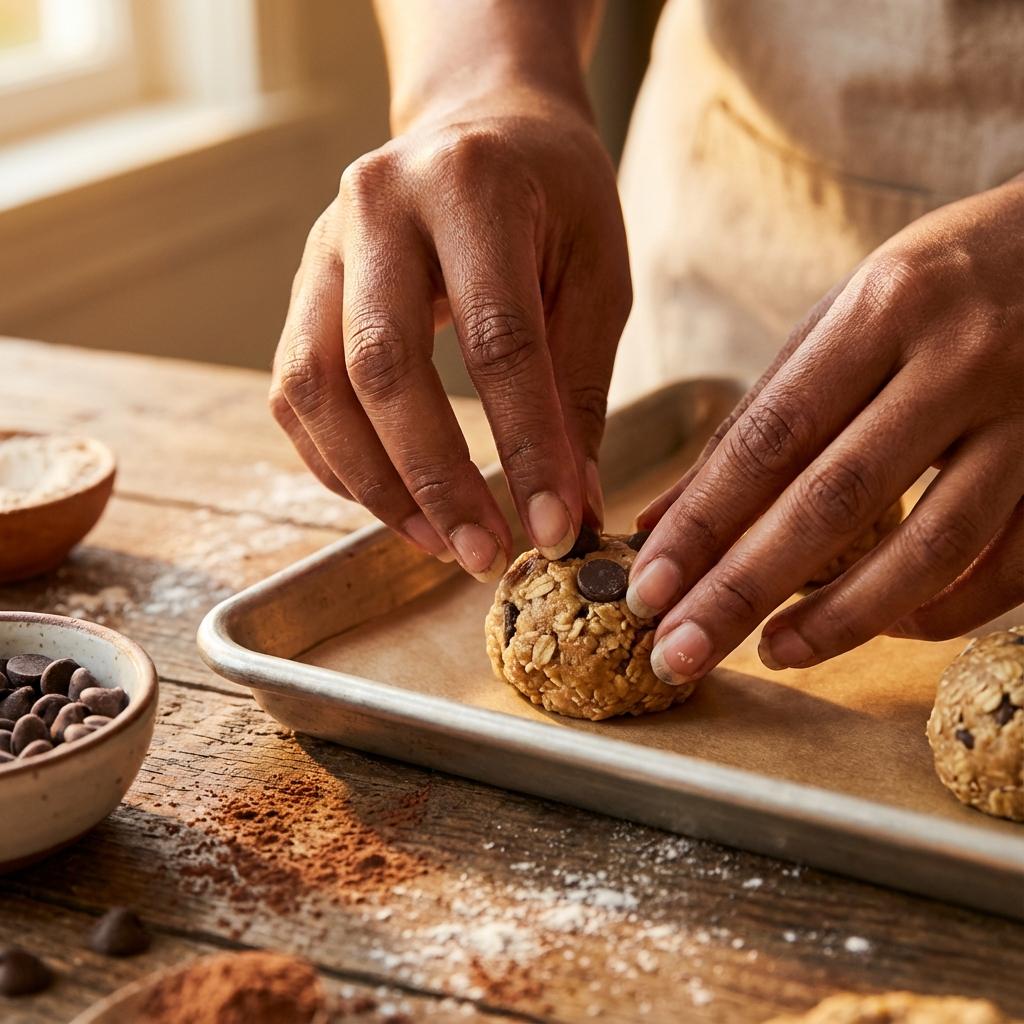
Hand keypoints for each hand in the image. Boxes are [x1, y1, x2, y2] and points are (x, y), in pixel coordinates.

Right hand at [270, 95, 629, 580]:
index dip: (525, 446)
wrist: (481, 124)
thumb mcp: (595, 275)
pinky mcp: (301, 289)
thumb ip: (576, 390)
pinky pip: (293, 392)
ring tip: (438, 542)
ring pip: (315, 386)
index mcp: (470, 188)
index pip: (497, 340)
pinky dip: (338, 461)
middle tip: (483, 554)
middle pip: (382, 367)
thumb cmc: (553, 199)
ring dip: (375, 483)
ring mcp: (323, 247)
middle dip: (434, 479)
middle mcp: (377, 208)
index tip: (551, 527)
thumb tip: (569, 508)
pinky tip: (391, 501)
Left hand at [626, 178, 1023, 682]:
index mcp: (885, 307)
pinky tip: (883, 629)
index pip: (772, 435)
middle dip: (743, 588)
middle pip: (835, 500)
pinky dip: (944, 611)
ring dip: (842, 618)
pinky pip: (1012, 567)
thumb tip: (664, 520)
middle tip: (678, 652)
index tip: (649, 586)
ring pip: (934, 546)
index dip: (703, 521)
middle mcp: (962, 359)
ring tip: (772, 654)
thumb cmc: (943, 281)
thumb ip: (761, 415)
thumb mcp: (846, 316)